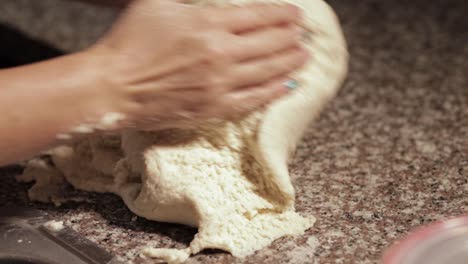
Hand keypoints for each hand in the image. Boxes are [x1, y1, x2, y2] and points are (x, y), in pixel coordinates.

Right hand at [90, 0, 308, 129]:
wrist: (113, 88)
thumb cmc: (129, 43)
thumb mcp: (156, 2)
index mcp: (208, 24)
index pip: (258, 16)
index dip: (281, 14)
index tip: (295, 14)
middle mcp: (221, 54)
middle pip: (270, 43)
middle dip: (291, 37)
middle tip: (303, 35)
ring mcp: (220, 84)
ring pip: (268, 72)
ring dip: (290, 63)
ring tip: (304, 57)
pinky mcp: (214, 108)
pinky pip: (254, 100)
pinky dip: (274, 92)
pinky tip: (287, 86)